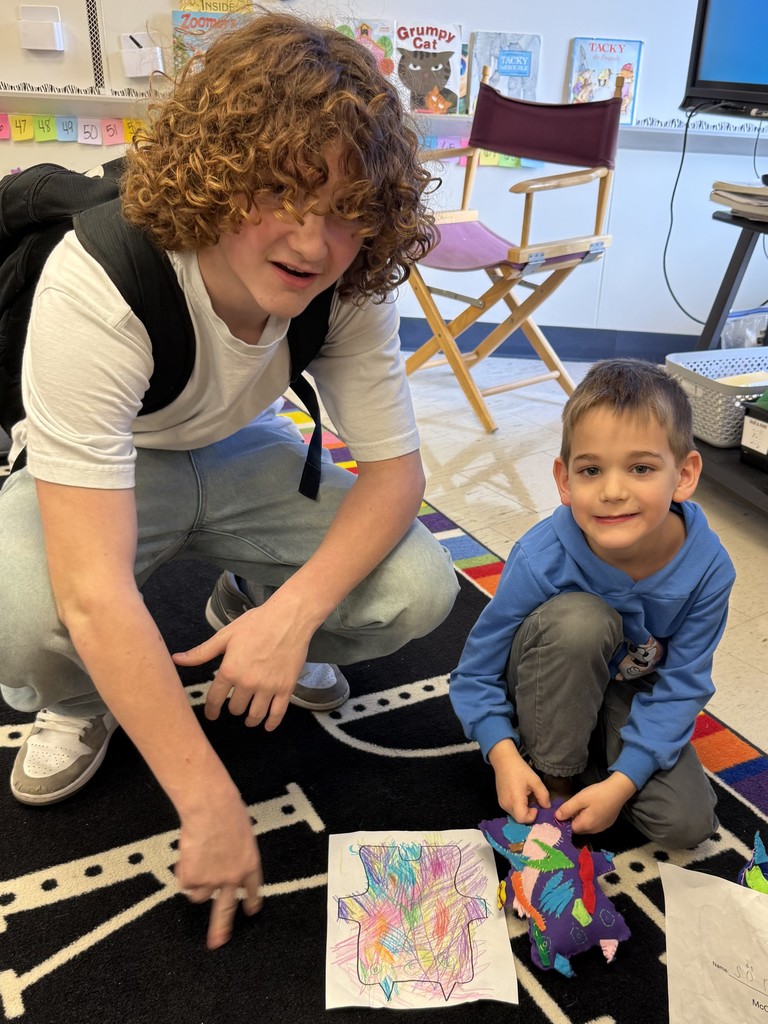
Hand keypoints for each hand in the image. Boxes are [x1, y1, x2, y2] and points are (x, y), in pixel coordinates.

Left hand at [172, 603, 309, 730]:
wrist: (289, 617)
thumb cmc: (256, 623)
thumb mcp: (225, 635)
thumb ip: (201, 652)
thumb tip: (176, 659)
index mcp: (229, 670)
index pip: (214, 699)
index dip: (211, 710)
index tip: (212, 715)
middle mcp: (247, 683)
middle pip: (236, 709)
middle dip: (233, 708)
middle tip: (236, 705)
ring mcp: (268, 687)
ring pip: (255, 715)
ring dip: (250, 719)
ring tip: (248, 719)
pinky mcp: (286, 688)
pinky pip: (277, 713)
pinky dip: (271, 723)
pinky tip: (267, 726)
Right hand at [176, 794, 263, 949]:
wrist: (211, 809)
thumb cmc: (228, 811)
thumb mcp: (241, 833)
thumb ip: (234, 852)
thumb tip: (223, 860)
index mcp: (250, 865)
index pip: (253, 889)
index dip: (251, 900)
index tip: (251, 911)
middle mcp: (232, 879)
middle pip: (226, 909)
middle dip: (221, 928)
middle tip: (217, 943)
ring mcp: (212, 881)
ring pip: (198, 895)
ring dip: (195, 882)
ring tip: (195, 860)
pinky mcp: (193, 879)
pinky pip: (184, 881)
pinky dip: (183, 871)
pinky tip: (188, 853)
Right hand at [488, 740, 550, 823]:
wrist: (504, 761)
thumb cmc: (520, 769)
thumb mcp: (535, 781)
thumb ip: (543, 795)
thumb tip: (547, 807)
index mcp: (515, 799)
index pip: (522, 819)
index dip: (531, 816)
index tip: (536, 806)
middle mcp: (506, 804)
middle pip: (519, 819)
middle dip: (528, 814)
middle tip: (534, 802)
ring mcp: (502, 804)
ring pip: (515, 815)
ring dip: (523, 811)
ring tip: (527, 797)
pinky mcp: (500, 801)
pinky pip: (511, 810)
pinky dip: (518, 807)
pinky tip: (521, 796)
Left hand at [556, 774, 636, 835]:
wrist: (618, 791)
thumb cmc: (598, 794)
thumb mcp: (579, 799)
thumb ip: (567, 809)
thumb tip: (557, 817)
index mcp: (586, 826)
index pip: (569, 828)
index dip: (566, 819)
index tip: (567, 808)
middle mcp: (594, 830)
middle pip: (578, 828)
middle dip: (574, 818)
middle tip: (577, 804)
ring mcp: (602, 828)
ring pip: (586, 826)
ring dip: (582, 817)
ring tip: (585, 804)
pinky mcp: (607, 824)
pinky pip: (594, 823)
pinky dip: (591, 817)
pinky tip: (594, 807)